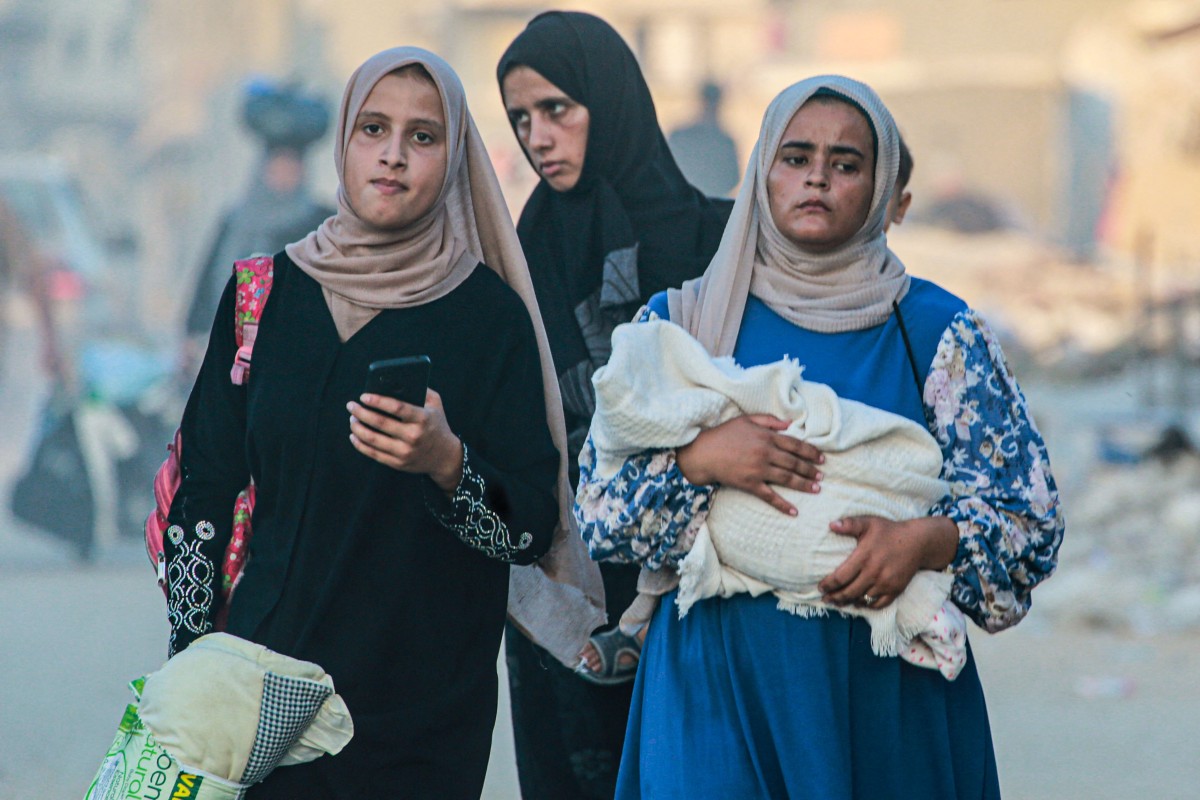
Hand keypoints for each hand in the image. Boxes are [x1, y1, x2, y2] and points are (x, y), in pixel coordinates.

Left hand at [348, 388, 463, 492]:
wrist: (445, 456)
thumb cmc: (437, 425)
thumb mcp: (436, 404)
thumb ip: (421, 390)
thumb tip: (397, 381)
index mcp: (423, 419)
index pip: (397, 407)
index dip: (378, 401)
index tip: (364, 396)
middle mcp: (413, 436)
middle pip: (381, 423)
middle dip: (361, 413)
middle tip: (351, 405)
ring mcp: (405, 452)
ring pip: (373, 439)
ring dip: (358, 428)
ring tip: (352, 419)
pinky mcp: (398, 463)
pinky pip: (374, 454)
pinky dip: (360, 444)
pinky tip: (354, 436)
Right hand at [676, 414, 823, 515]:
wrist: (702, 452)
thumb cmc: (723, 434)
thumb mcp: (746, 420)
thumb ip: (769, 420)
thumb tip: (790, 423)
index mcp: (766, 437)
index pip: (795, 444)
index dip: (810, 452)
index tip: (821, 458)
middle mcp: (765, 453)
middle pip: (794, 462)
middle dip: (810, 469)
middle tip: (821, 475)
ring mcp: (758, 470)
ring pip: (787, 478)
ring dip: (803, 485)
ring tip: (816, 489)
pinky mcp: (750, 484)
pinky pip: (770, 496)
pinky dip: (783, 505)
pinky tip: (794, 512)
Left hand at [818, 515, 957, 608]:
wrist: (918, 542)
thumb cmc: (889, 531)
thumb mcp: (869, 522)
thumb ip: (850, 524)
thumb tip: (831, 525)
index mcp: (864, 557)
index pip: (841, 577)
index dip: (828, 584)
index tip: (820, 587)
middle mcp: (874, 573)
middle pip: (849, 592)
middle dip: (835, 597)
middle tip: (825, 599)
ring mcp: (886, 583)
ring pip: (862, 599)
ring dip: (849, 602)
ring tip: (838, 602)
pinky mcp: (896, 590)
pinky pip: (879, 604)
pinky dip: (867, 605)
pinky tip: (859, 603)